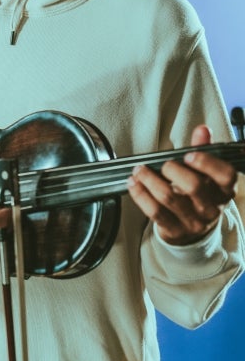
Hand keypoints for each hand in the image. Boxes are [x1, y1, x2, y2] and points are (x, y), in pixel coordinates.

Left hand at [127, 125, 237, 244]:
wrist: (191, 229)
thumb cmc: (197, 194)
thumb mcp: (203, 173)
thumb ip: (202, 150)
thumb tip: (202, 130)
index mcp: (223, 190)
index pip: (225, 176)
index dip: (207, 163)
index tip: (189, 155)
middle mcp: (211, 208)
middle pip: (194, 186)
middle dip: (173, 170)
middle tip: (164, 164)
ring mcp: (193, 222)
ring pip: (169, 198)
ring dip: (150, 179)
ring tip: (140, 170)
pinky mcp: (174, 230)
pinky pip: (154, 212)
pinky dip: (140, 194)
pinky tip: (134, 184)